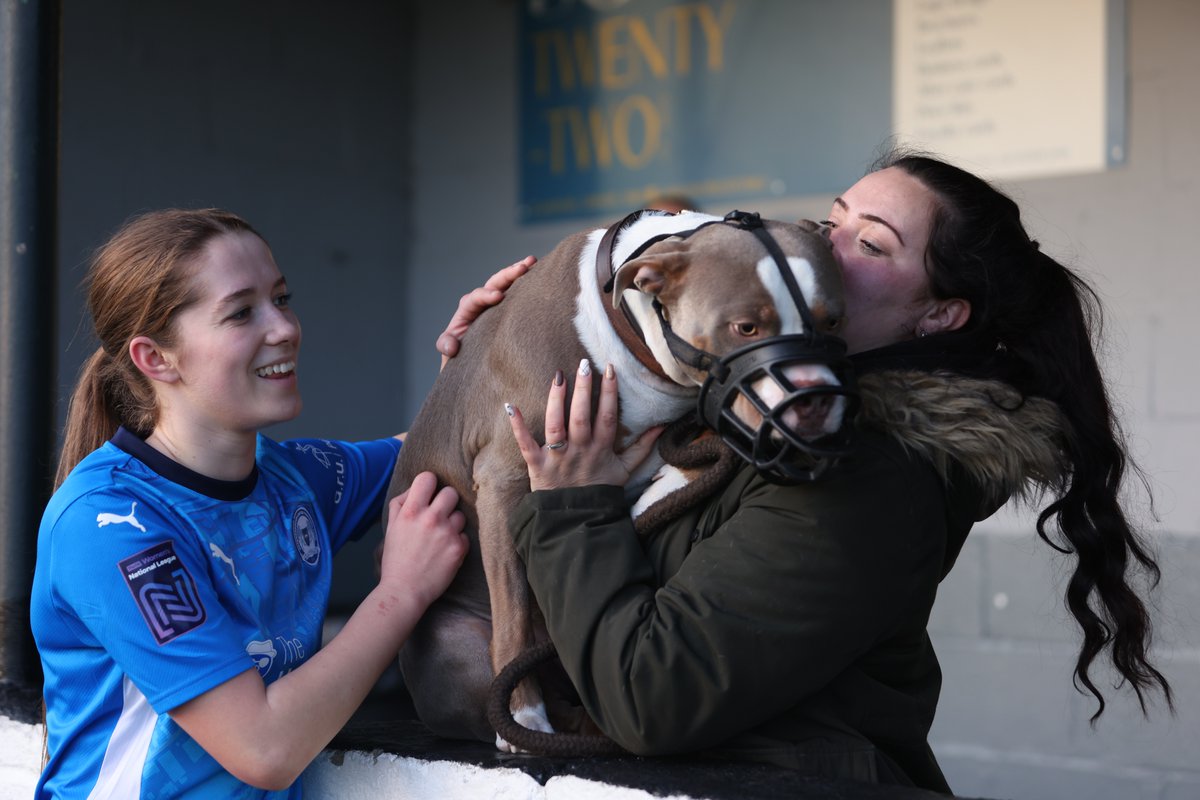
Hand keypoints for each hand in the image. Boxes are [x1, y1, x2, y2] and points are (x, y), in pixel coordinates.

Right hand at [378, 472, 468, 607]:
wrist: (404, 591)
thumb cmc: (396, 560)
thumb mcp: (391, 527)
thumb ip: (401, 504)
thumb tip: (416, 489)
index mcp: (411, 511)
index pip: (428, 478)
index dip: (429, 484)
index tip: (429, 494)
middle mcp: (430, 518)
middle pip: (451, 493)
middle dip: (446, 502)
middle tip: (439, 515)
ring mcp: (447, 532)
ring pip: (460, 515)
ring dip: (453, 524)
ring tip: (440, 538)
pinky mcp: (459, 548)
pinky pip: (465, 535)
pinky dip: (457, 543)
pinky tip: (445, 552)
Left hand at [436, 255, 535, 367]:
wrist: (472, 368)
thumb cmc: (460, 359)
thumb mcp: (449, 354)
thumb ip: (446, 346)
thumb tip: (451, 346)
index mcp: (466, 312)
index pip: (474, 298)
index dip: (485, 294)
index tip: (498, 296)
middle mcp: (481, 305)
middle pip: (493, 284)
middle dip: (507, 274)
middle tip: (524, 266)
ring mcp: (496, 307)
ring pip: (506, 285)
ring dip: (518, 272)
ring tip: (533, 262)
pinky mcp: (508, 312)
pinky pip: (516, 296)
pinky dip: (526, 284)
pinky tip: (539, 275)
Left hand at [506, 359, 662, 490]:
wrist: (576, 519)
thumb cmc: (599, 490)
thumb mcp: (624, 470)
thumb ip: (642, 448)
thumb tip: (661, 426)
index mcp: (601, 450)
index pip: (607, 417)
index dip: (610, 393)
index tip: (610, 369)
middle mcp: (579, 451)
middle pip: (581, 418)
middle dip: (584, 391)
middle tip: (585, 365)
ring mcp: (557, 458)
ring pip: (555, 426)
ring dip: (556, 401)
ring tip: (559, 377)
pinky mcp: (536, 466)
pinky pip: (525, 444)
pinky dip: (517, 426)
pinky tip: (510, 405)